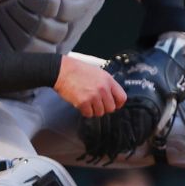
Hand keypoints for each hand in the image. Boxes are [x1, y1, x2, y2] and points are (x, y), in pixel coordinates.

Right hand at [78, 45, 184, 163]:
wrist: (62, 71)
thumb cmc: (79, 71)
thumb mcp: (98, 72)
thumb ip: (107, 84)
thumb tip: (113, 96)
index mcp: (108, 80)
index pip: (122, 98)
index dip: (118, 104)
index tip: (114, 105)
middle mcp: (103, 88)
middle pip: (111, 108)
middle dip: (104, 108)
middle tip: (96, 104)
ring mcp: (93, 96)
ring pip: (100, 112)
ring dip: (94, 110)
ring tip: (88, 102)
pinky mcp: (83, 102)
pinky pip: (89, 114)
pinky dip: (85, 112)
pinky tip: (81, 104)